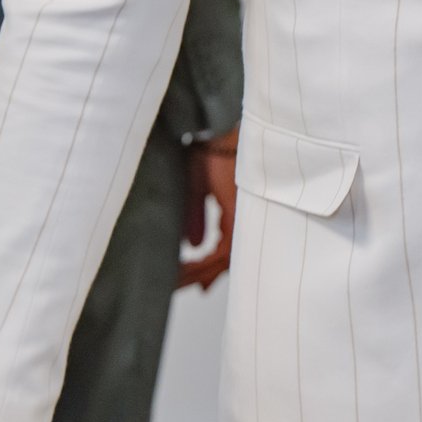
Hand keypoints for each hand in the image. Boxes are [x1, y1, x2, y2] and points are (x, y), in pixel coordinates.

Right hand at [178, 133, 236, 289]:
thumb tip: (191, 247)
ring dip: (200, 272)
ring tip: (179, 280)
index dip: (208, 268)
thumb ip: (195, 218)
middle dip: (202, 275)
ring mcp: (243, 217)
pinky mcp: (237, 216)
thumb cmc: (210, 151)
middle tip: (182, 287)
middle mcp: (243, 216)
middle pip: (226, 259)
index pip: (225, 249)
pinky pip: (222, 251)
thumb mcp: (197, 189)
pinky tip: (187, 269)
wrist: (216, 133)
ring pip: (224, 259)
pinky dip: (204, 263)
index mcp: (236, 210)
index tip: (194, 283)